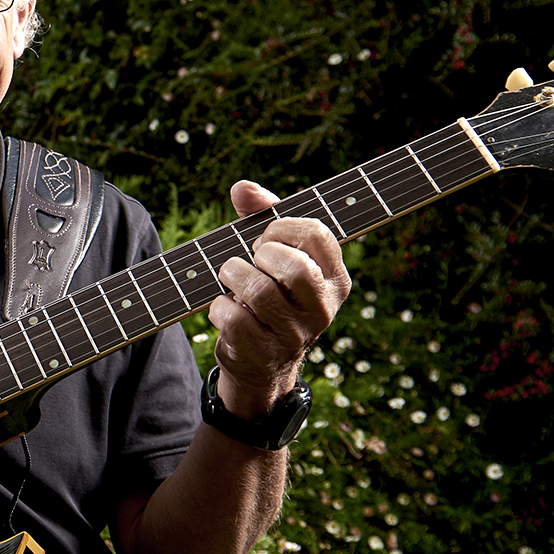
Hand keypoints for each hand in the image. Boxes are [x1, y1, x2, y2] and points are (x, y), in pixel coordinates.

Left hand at [206, 180, 351, 419]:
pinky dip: (218, 307)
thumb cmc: (269, 295)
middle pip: (293, 266)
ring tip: (231, 279)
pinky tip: (224, 308)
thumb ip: (262, 216)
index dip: (281, 227)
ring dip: (233, 276)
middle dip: (261, 254)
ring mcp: (294, 335)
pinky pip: (233, 318)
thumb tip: (243, 187)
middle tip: (252, 260)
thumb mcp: (273, 256)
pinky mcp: (263, 354)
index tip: (265, 237)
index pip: (316, 234)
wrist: (261, 365)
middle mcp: (322, 309)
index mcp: (334, 279)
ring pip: (258, 291)